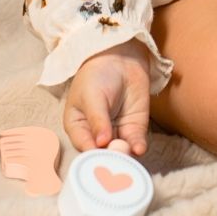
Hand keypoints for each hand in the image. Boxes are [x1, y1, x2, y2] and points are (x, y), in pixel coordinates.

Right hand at [63, 38, 150, 155]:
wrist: (120, 58)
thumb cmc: (97, 75)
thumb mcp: (92, 96)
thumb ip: (97, 120)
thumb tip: (101, 143)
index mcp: (78, 127)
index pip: (83, 146)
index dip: (92, 154)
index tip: (100, 157)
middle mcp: (96, 135)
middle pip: (103, 154)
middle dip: (111, 158)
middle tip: (117, 158)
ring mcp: (116, 133)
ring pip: (120, 152)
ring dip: (125, 156)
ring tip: (128, 155)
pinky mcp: (134, 128)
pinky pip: (136, 143)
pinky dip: (137, 147)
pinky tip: (138, 148)